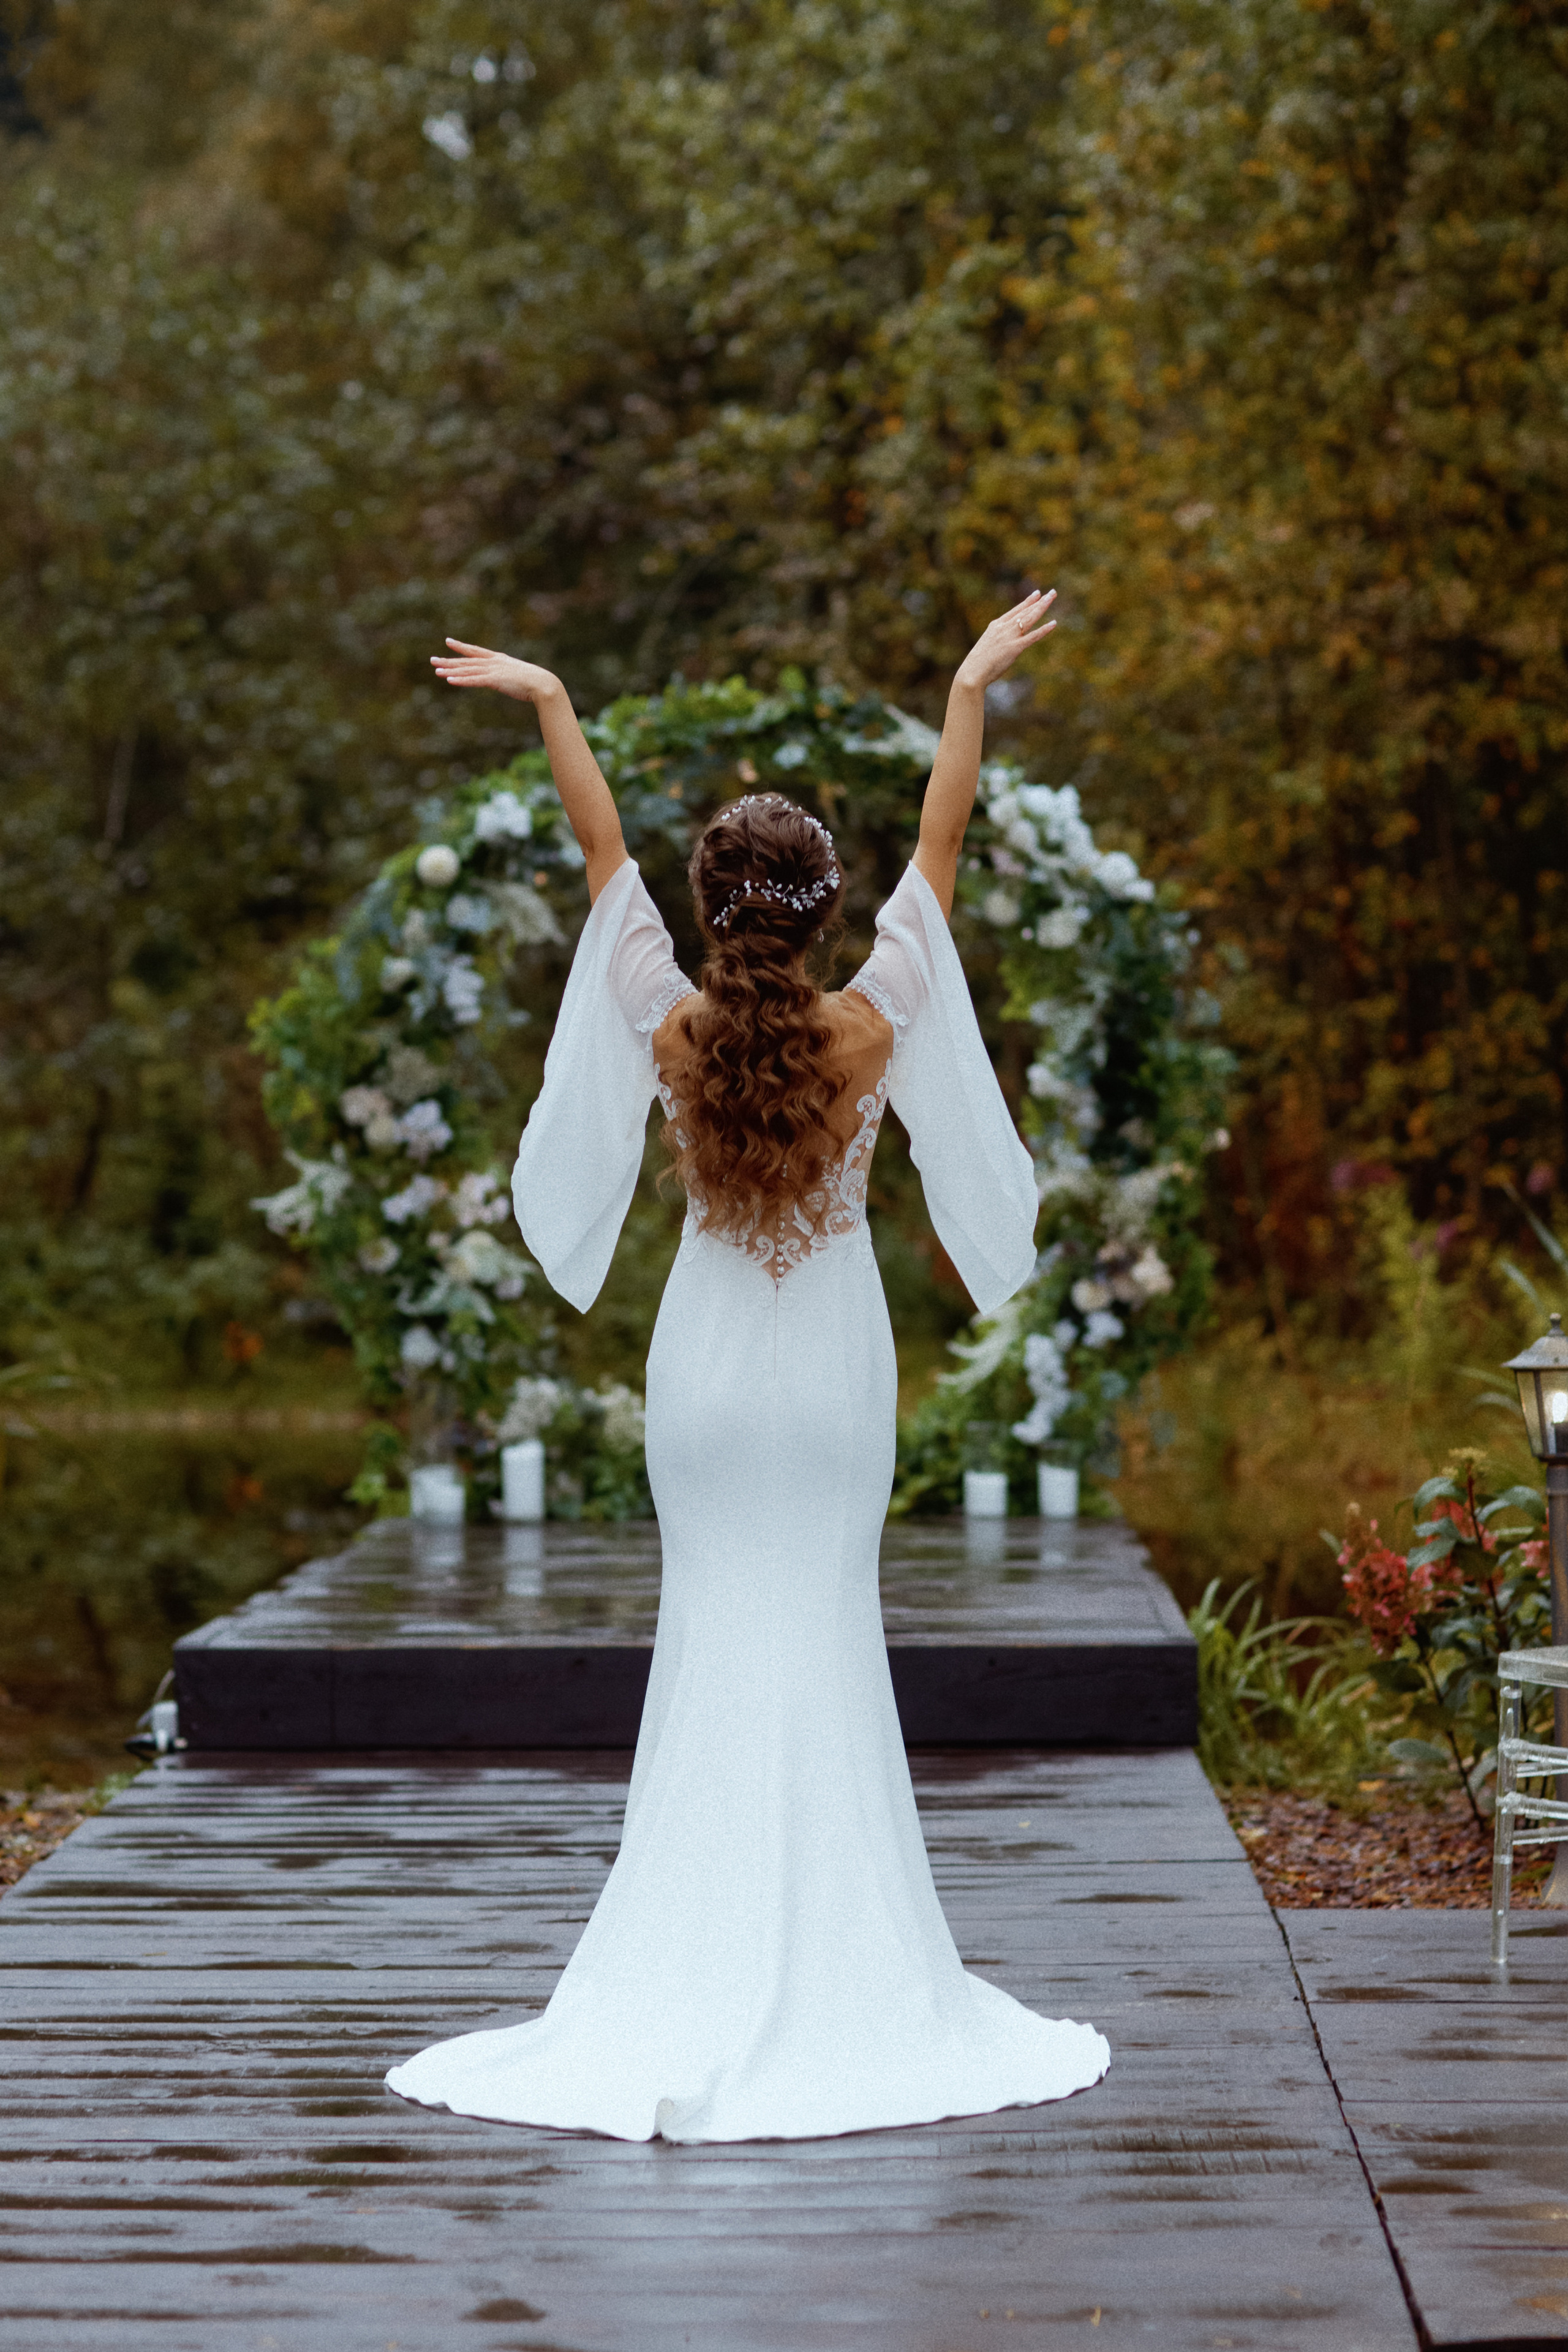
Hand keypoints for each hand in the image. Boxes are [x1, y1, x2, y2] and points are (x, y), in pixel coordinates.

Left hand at [430, 639, 563, 704]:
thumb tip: (506, 679)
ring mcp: (493, 670)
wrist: (543, 683)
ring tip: (436, 671)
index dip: (461, 646)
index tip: (448, 641)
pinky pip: (474, 680)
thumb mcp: (517, 676)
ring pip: (467, 670)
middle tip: (432, 660)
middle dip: (449, 661)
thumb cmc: (534, 682)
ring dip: (451, 671)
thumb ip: (508, 676)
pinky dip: (461, 680)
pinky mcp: (494, 680)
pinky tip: (449, 681)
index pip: (475, 651)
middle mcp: (493, 662)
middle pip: (466, 661)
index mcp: (498, 659)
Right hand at [953, 588, 1056, 692]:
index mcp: (996, 625)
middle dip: (1040, 601)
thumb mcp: (988, 646)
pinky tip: (1053, 623)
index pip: (1015, 610)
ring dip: (1042, 607)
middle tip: (1053, 592)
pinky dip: (1043, 630)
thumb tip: (1005, 644)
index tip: (1037, 594)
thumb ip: (998, 641)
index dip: (1028, 602)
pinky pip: (1032, 637)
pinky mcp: (1014, 648)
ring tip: (1053, 597)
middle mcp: (1004, 627)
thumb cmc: (978, 663)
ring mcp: (1009, 636)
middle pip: (1025, 611)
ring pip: (1030, 618)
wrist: (971, 672)